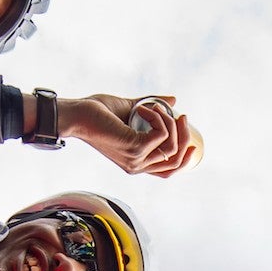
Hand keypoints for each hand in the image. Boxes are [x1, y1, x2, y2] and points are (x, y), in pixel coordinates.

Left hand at [63, 94, 203, 178]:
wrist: (77, 114)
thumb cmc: (97, 112)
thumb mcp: (130, 109)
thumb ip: (151, 106)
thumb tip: (173, 99)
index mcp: (135, 163)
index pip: (167, 171)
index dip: (185, 160)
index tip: (194, 142)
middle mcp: (136, 166)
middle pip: (175, 161)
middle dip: (184, 138)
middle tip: (182, 116)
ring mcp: (135, 159)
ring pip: (172, 148)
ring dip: (170, 123)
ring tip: (156, 107)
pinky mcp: (134, 148)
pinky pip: (162, 134)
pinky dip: (160, 117)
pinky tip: (146, 108)